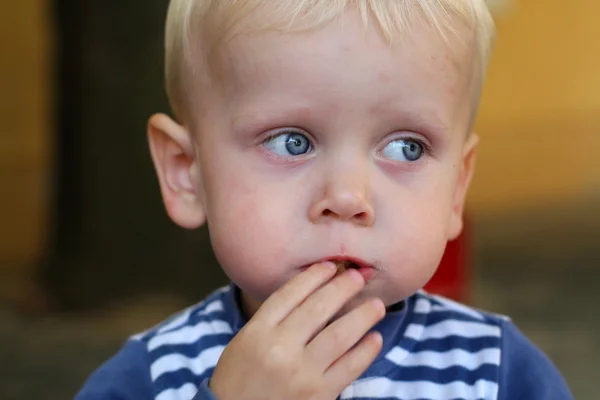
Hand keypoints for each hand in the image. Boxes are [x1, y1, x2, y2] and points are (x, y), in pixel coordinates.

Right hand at [209, 263, 384, 399]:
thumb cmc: (239, 379)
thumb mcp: (245, 342)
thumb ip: (273, 319)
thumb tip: (312, 293)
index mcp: (257, 331)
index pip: (291, 294)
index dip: (314, 276)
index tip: (330, 265)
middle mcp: (279, 349)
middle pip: (318, 308)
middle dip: (343, 287)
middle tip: (359, 276)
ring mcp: (301, 373)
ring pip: (340, 334)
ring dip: (363, 316)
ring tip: (376, 305)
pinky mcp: (320, 395)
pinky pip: (350, 367)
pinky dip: (366, 350)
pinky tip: (375, 338)